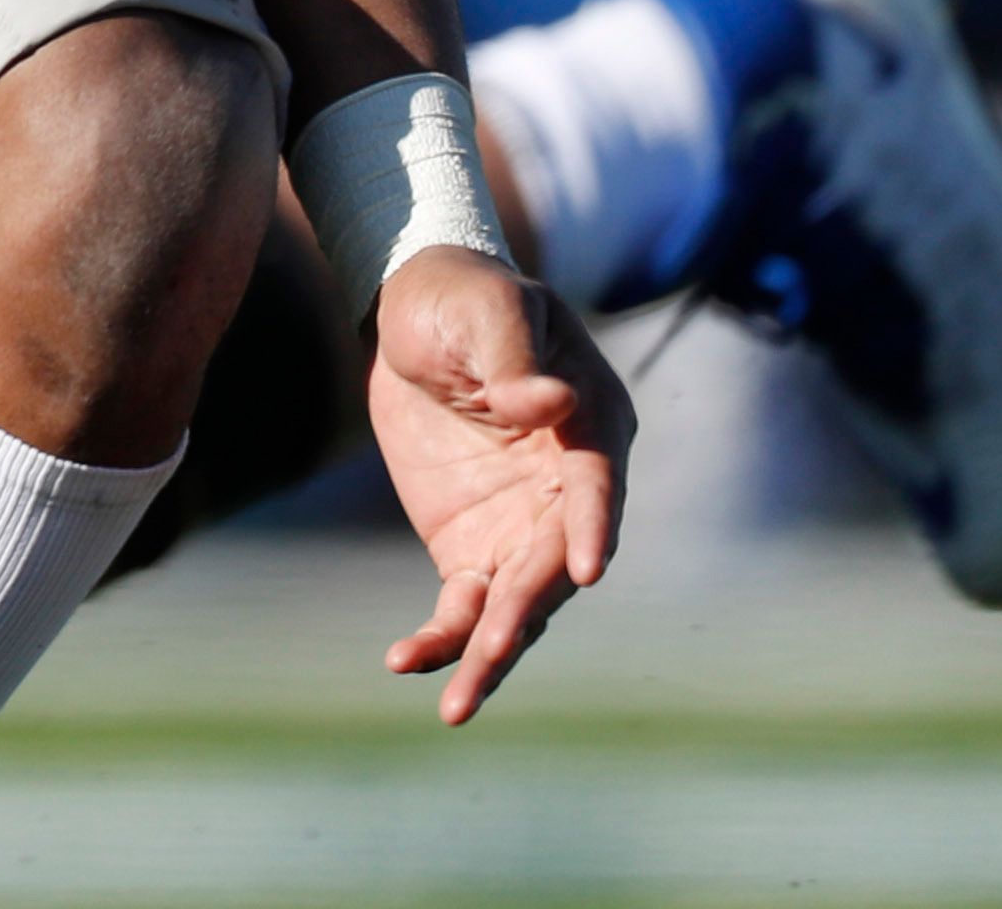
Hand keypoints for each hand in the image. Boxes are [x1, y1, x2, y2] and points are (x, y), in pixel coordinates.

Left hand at [365, 246, 625, 723]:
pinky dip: (440, 638)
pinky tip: (403, 662)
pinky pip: (464, 606)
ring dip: (488, 655)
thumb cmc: (460, 298)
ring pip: (517, 605)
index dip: (593, 524)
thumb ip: (512, 359)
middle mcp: (570, 491)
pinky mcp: (473, 551)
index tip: (584, 569)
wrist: (413, 312)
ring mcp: (523, 528)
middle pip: (557, 563)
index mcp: (592, 424)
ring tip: (453, 704)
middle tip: (490, 651)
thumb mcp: (482, 310)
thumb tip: (552, 401)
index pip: (599, 482)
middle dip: (527, 611)